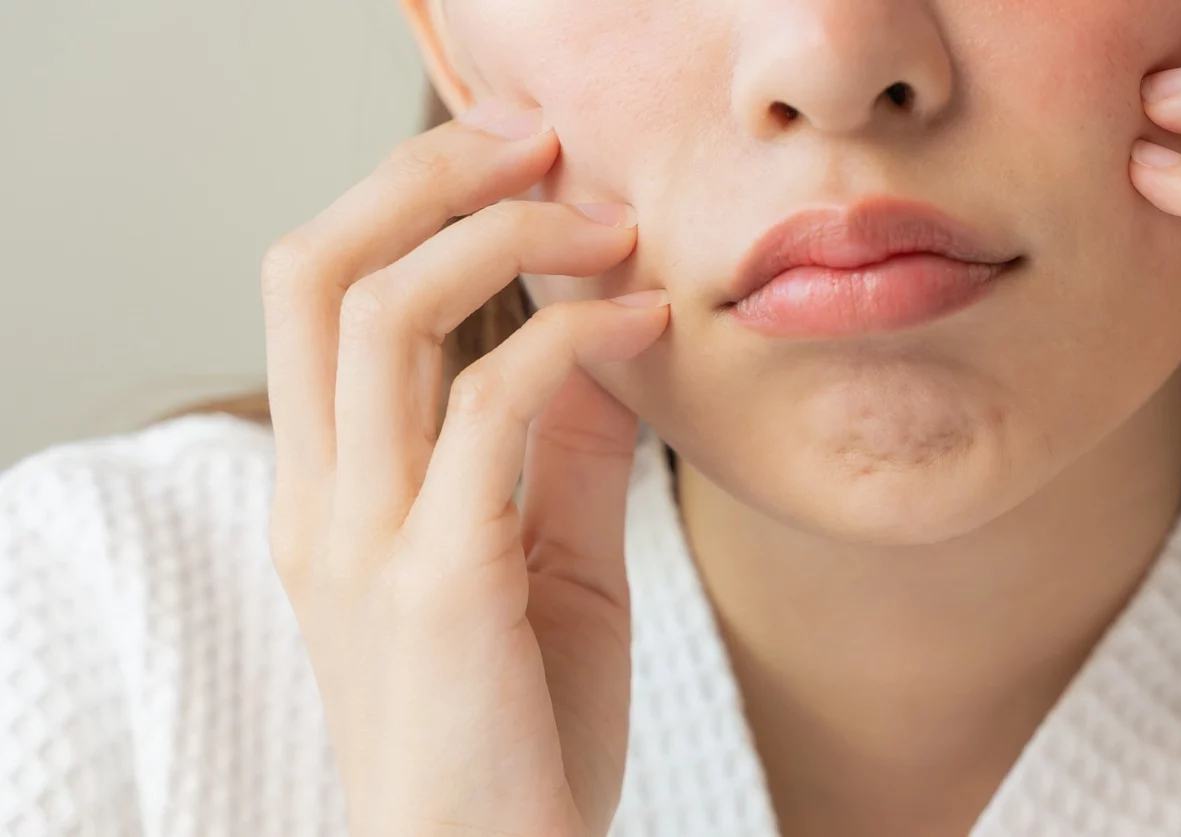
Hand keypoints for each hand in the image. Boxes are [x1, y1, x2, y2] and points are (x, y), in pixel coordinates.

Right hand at [260, 104, 667, 835]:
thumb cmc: (520, 740)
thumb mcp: (546, 570)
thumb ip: (560, 453)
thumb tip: (604, 336)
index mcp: (332, 497)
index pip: (319, 295)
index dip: (408, 199)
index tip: (523, 163)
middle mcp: (324, 504)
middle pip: (317, 269)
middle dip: (428, 177)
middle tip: (546, 145)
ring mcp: (369, 540)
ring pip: (383, 311)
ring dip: (507, 238)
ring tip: (610, 224)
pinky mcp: (442, 583)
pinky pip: (490, 409)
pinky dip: (572, 339)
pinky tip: (647, 323)